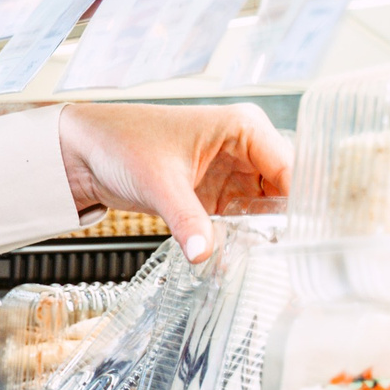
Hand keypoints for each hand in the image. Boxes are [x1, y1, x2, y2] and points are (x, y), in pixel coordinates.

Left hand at [56, 103, 289, 262]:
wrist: (84, 152)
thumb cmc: (121, 142)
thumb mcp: (158, 182)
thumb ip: (186, 218)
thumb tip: (204, 253)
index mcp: (244, 127)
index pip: (291, 168)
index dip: (302, 202)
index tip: (305, 237)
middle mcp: (245, 147)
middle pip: (285, 190)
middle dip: (286, 222)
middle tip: (289, 256)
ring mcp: (232, 172)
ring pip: (266, 208)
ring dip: (265, 233)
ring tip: (268, 261)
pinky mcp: (216, 194)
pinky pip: (242, 218)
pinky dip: (242, 236)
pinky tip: (243, 257)